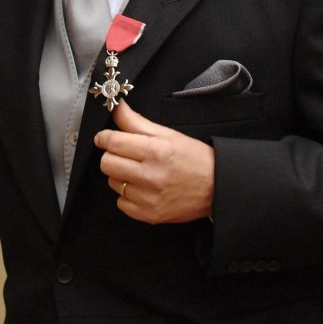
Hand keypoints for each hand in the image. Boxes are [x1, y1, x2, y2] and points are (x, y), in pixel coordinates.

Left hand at [95, 101, 214, 223]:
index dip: (104, 137)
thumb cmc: (195, 159)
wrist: (217, 187)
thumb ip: (137, 122)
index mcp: (156, 151)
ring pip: (113, 183)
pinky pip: (121, 203)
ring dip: (121, 175)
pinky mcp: (149, 215)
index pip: (114, 142)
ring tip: (139, 172)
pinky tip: (142, 188)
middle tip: (124, 154)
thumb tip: (116, 108)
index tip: (105, 138)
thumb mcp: (168, 134)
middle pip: (107, 163)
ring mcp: (149, 198)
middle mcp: (151, 176)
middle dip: (112, 156)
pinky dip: (128, 195)